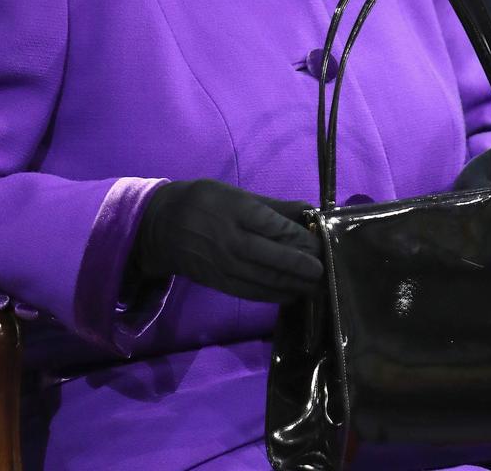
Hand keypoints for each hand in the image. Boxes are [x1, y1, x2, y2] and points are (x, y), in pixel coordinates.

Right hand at [131, 179, 322, 303]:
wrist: (162, 227)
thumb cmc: (205, 202)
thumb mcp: (237, 194)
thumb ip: (274, 206)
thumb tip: (309, 211)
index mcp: (237, 212)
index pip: (277, 228)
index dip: (303, 240)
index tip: (324, 244)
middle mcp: (232, 241)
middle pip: (275, 259)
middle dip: (305, 267)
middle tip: (327, 271)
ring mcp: (225, 266)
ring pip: (267, 280)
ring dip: (295, 285)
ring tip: (318, 286)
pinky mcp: (220, 283)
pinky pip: (253, 293)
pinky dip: (276, 295)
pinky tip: (292, 294)